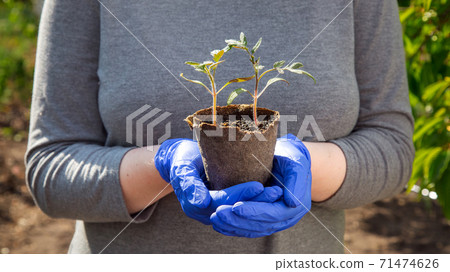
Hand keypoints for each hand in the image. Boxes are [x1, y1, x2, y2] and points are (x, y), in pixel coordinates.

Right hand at [154, 138, 281, 224]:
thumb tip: (201, 202)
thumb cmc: (182, 159)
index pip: (222, 202)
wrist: (180, 160)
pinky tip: (272, 196)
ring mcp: (216, 212)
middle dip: (256, 202)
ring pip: (241, 213)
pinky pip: (243, 210)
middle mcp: (206, 213)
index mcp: (195, 205)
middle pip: (235, 210)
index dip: (240, 195)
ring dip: (260, 204)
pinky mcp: (225, 207)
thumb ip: (189, 183)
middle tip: (276, 191)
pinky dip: (257, 204)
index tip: (259, 185)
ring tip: (278, 193)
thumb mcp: (182, 167)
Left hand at [210, 134, 311, 236]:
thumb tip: (292, 202)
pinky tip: (218, 224)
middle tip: (218, 213)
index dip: (254, 211)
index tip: (236, 206)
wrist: (287, 158)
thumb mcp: (296, 163)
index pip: (273, 213)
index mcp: (295, 205)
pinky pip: (248, 229)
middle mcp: (286, 218)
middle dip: (238, 220)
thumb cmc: (290, 156)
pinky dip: (233, 228)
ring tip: (214, 218)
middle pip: (260, 225)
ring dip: (232, 226)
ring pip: (252, 229)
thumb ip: (296, 180)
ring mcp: (275, 222)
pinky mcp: (263, 221)